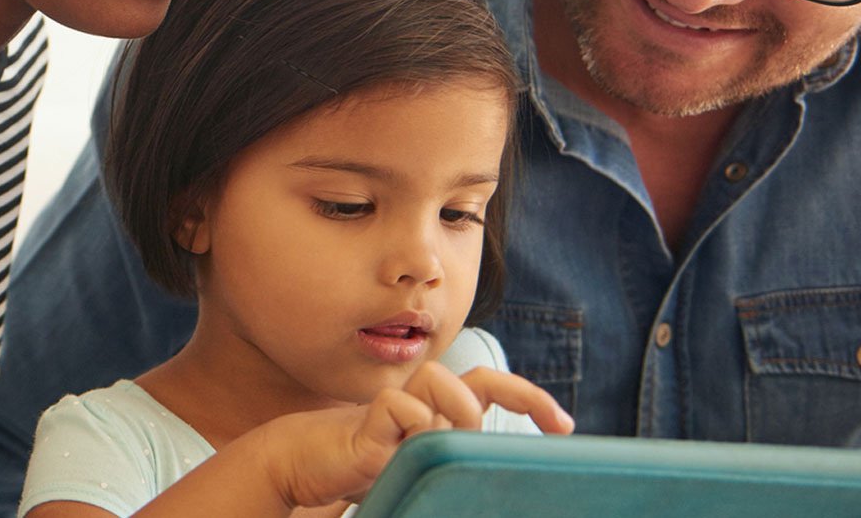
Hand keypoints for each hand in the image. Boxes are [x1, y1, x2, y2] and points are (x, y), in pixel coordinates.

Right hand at [257, 362, 574, 508]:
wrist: (298, 464)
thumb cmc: (356, 470)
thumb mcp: (414, 470)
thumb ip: (444, 465)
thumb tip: (493, 481)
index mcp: (436, 413)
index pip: (490, 389)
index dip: (529, 399)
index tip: (563, 428)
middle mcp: (422, 403)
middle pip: (483, 379)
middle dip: (525, 396)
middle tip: (560, 426)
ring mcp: (396, 408)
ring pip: (443, 381)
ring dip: (458, 414)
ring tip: (444, 446)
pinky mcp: (367, 421)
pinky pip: (400, 407)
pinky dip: (411, 428)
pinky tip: (397, 454)